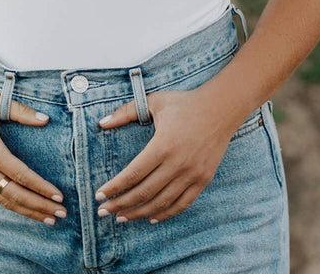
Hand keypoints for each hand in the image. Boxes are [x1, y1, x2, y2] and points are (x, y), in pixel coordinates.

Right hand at [0, 91, 66, 225]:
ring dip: (28, 211)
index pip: (21, 175)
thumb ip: (22, 112)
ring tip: (48, 218)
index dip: (41, 187)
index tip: (59, 196)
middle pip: (15, 195)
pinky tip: (26, 209)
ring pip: (5, 201)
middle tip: (61, 214)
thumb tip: (46, 119)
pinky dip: (12, 205)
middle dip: (40, 206)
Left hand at [94, 88, 232, 223]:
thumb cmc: (184, 103)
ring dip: (139, 213)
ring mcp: (192, 174)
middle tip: (103, 212)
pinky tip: (150, 218)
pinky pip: (182, 204)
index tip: (99, 196)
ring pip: (161, 202)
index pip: (133, 174)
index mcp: (163, 145)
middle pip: (144, 192)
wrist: (221, 109)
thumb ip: (126, 112)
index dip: (114, 188)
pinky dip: (165, 214)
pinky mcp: (203, 180)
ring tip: (121, 218)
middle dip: (120, 204)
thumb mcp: (154, 102)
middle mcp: (178, 163)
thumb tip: (101, 124)